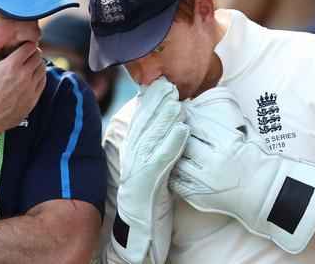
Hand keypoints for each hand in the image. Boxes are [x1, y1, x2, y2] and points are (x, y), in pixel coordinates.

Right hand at [0, 29, 45, 132]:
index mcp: (11, 66)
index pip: (30, 47)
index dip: (28, 44)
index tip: (23, 46)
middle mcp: (23, 76)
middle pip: (38, 56)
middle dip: (33, 53)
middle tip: (26, 54)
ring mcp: (30, 88)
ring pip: (42, 68)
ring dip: (37, 64)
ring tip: (28, 65)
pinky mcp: (33, 99)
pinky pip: (42, 82)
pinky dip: (39, 77)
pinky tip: (30, 77)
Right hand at [112, 78, 189, 263]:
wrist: (137, 231)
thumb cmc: (148, 198)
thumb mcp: (149, 169)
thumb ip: (154, 148)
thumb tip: (165, 125)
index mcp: (131, 152)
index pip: (139, 122)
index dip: (149, 102)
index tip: (161, 84)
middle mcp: (131, 158)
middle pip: (144, 126)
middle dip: (157, 104)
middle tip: (170, 86)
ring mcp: (137, 171)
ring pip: (152, 139)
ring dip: (165, 119)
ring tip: (178, 103)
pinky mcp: (147, 184)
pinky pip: (161, 160)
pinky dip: (172, 144)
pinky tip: (183, 131)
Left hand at [169, 86, 314, 253]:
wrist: (268, 195)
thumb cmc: (260, 163)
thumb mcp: (251, 137)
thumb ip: (235, 123)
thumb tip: (222, 105)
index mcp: (228, 144)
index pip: (198, 126)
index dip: (184, 118)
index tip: (176, 111)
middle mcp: (215, 162)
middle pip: (184, 142)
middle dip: (173, 133)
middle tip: (162, 126)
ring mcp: (206, 181)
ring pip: (176, 162)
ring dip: (168, 153)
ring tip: (160, 145)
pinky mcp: (201, 196)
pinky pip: (177, 183)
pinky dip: (169, 173)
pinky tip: (164, 165)